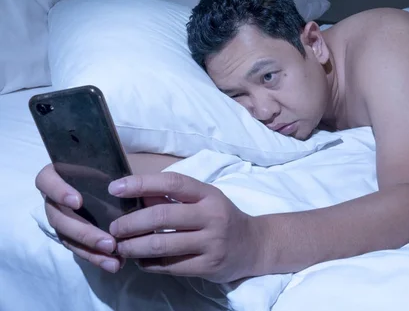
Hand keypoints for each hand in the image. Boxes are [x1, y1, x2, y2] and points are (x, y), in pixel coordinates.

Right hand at [36, 164, 122, 272]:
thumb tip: (124, 185)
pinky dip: (96, 257)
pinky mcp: (72, 236)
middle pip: (59, 218)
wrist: (122, 187)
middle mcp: (55, 200)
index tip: (78, 202)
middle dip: (84, 232)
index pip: (46, 181)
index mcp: (59, 176)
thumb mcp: (115, 168)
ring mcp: (62, 220)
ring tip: (113, 261)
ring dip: (91, 250)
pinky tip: (114, 264)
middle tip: (108, 242)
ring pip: (68, 238)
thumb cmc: (115, 172)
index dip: (59, 192)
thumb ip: (114, 174)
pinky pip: (79, 249)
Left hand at [108, 172, 262, 282]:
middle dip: (130, 223)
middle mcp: (212, 216)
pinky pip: (170, 266)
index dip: (141, 183)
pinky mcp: (209, 266)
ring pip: (161, 245)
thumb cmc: (221, 218)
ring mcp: (212, 243)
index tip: (115, 188)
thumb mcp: (204, 200)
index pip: (172, 183)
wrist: (254, 246)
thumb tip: (134, 194)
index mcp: (209, 194)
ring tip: (121, 246)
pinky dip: (148, 264)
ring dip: (133, 246)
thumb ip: (173, 197)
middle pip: (162, 216)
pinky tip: (141, 261)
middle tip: (114, 228)